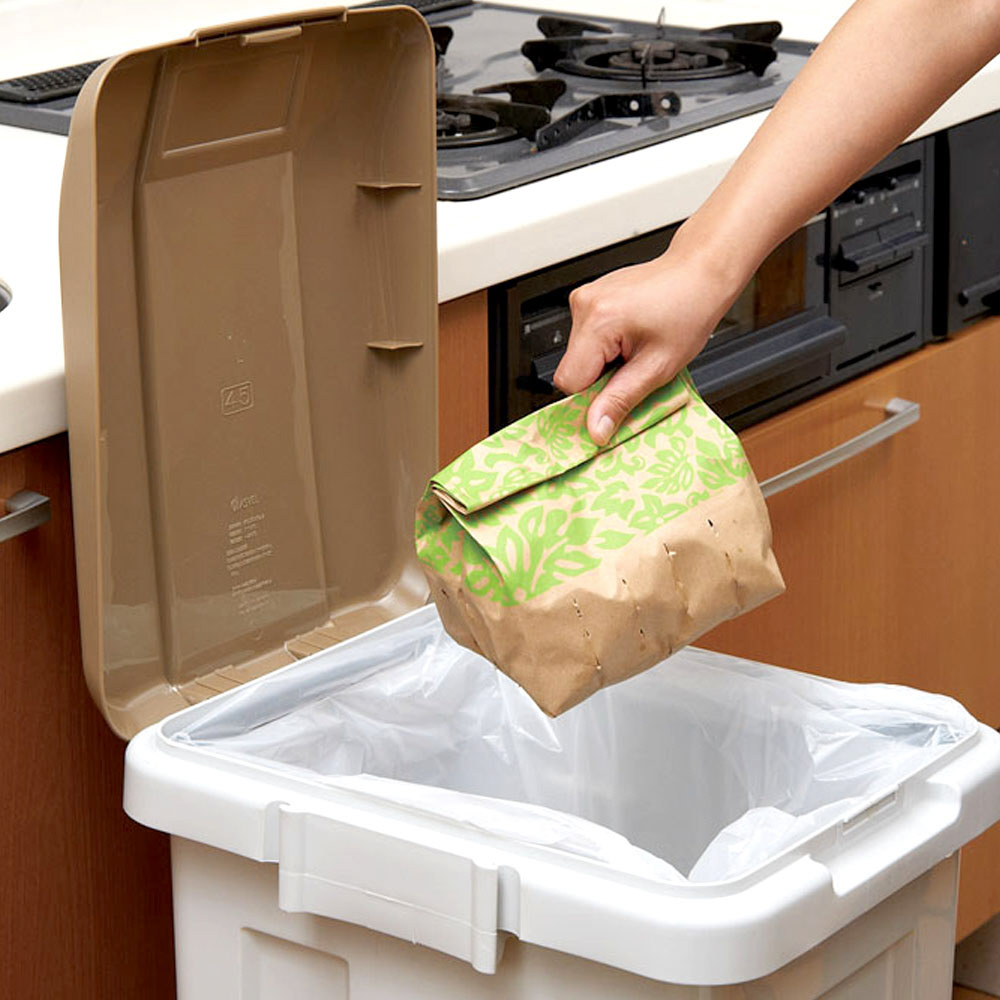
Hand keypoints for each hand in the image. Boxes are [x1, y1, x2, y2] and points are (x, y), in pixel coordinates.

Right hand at [553, 239, 739, 444]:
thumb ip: (621, 400)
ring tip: (637, 347)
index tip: (616, 397)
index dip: (592, 397)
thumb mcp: (658, 367)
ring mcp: (584, 298)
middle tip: (636, 368)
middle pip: (573, 368)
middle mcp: (584, 305)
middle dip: (602, 378)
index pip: (569, 382)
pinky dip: (606, 346)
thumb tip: (596, 429)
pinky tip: (632, 335)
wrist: (699, 273)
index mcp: (598, 320)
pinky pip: (586, 338)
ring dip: (605, 362)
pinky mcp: (589, 298)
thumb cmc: (688, 310)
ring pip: (579, 355)